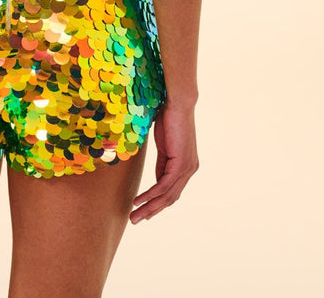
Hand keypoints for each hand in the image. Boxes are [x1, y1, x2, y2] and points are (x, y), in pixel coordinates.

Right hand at [130, 99, 198, 223]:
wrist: (177, 103)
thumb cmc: (169, 118)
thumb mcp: (164, 145)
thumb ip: (163, 163)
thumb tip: (156, 180)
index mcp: (186, 166)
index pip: (171, 191)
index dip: (156, 203)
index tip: (142, 211)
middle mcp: (190, 170)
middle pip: (169, 198)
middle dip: (151, 211)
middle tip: (135, 221)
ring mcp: (187, 168)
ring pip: (167, 196)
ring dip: (149, 207)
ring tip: (134, 216)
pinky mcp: (181, 164)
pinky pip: (164, 185)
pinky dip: (150, 195)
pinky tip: (138, 201)